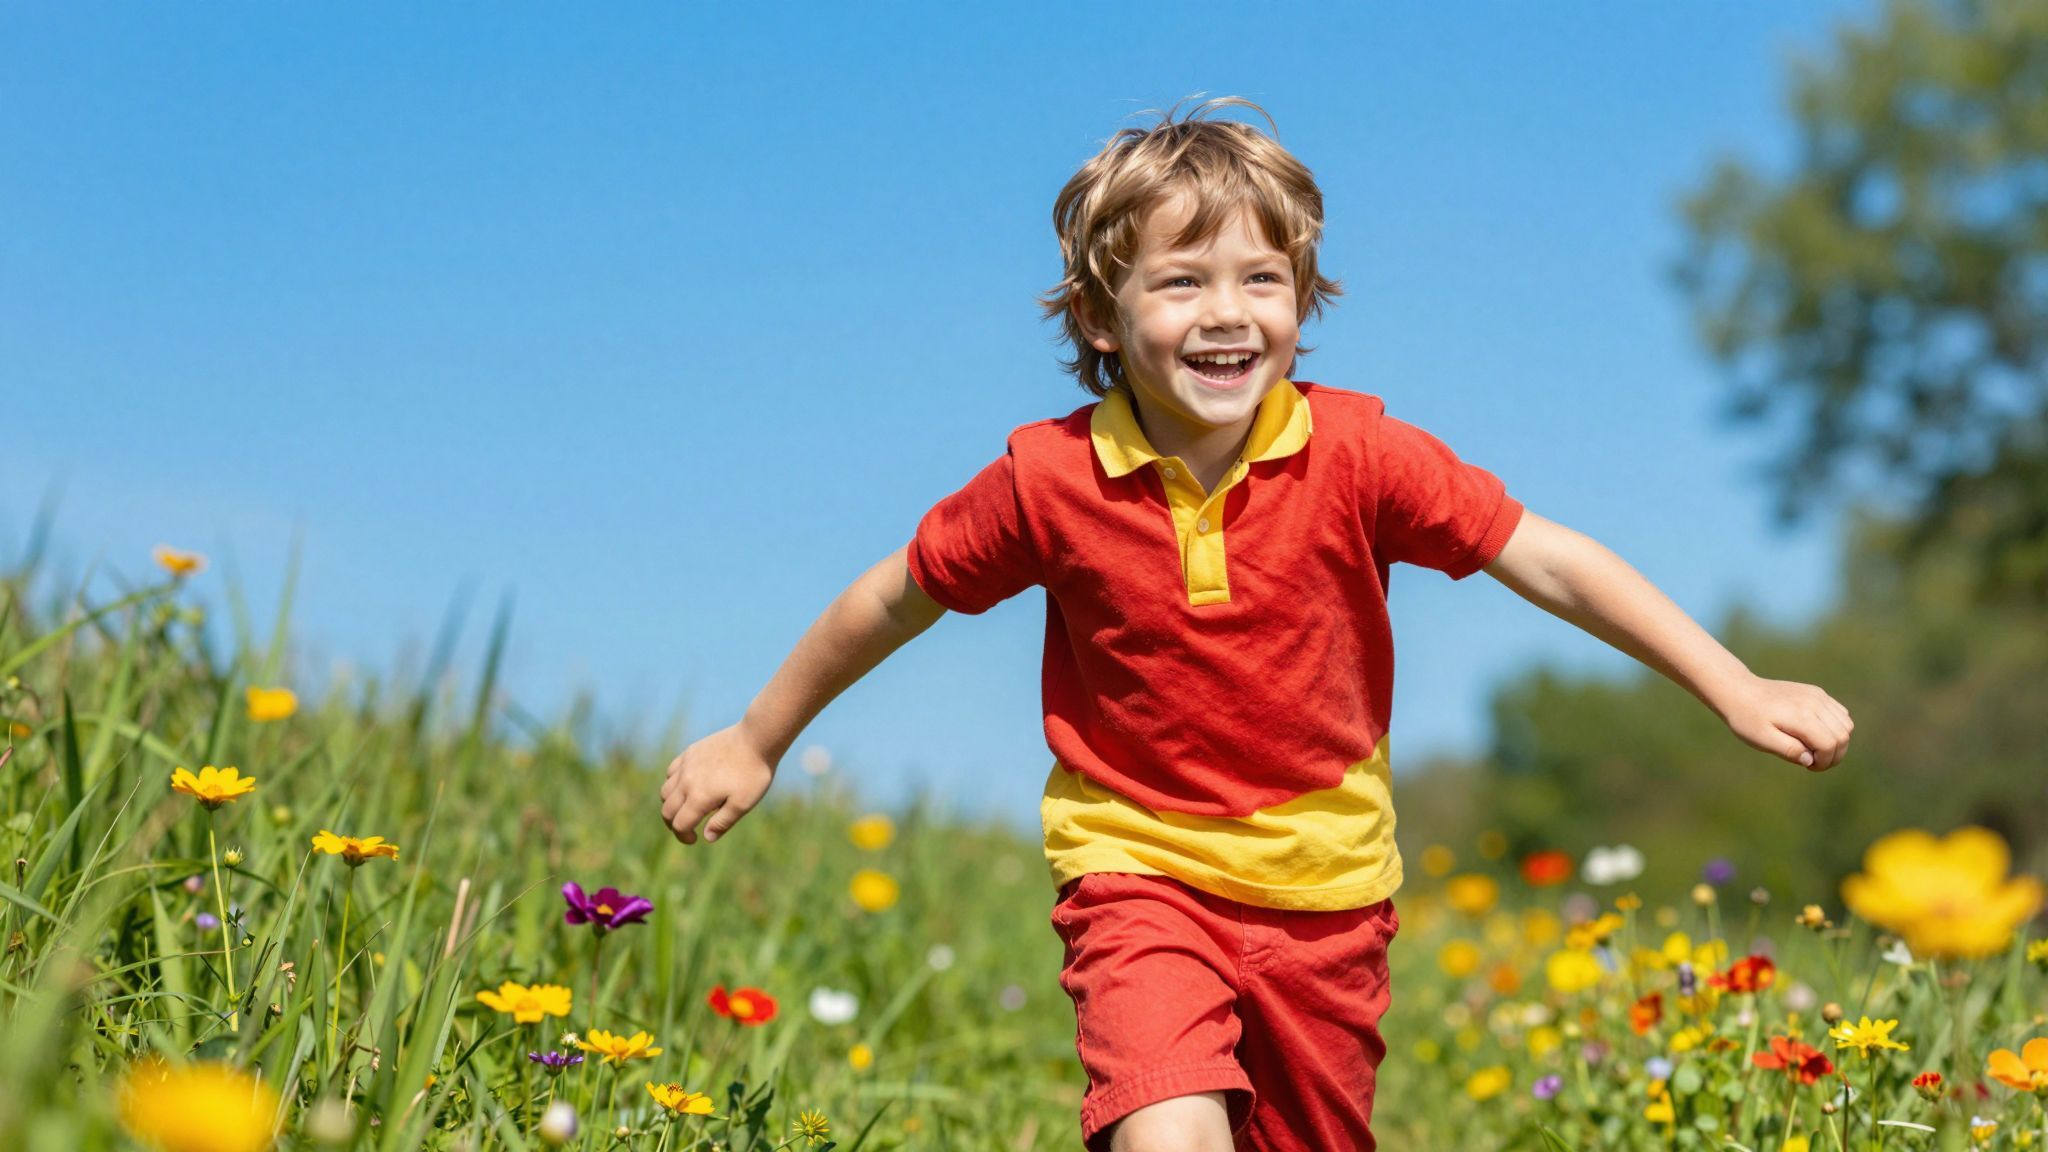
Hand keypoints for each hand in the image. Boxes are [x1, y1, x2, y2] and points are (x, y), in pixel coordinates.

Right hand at [660, 723, 777, 844]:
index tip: (695, 839)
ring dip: (671, 805)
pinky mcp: (690, 753)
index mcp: (699, 797)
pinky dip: (673, 784)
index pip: (680, 825)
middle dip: (673, 824)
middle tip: (687, 828)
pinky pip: (671, 772)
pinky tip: (687, 786)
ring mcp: (686, 765)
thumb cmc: (753, 774)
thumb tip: (706, 837)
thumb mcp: (743, 804)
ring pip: (665, 791)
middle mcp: (687, 782)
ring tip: (687, 808)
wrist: (756, 739)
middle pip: (667, 810)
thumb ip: (723, 822)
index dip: (683, 837)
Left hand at [1715, 674, 1852, 770]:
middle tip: (1813, 762)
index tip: (1808, 767)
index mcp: (1801, 716)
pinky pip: (1840, 714)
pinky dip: (1836, 728)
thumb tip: (1811, 760)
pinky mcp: (1817, 693)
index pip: (1829, 744)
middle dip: (1834, 755)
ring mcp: (1817, 695)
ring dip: (1837, 742)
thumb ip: (1788, 750)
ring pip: (1846, 725)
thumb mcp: (1762, 739)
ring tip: (1814, 749)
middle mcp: (1814, 703)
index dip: (1824, 762)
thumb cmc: (1747, 719)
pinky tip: (1815, 735)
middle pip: (1842, 736)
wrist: (1739, 692)